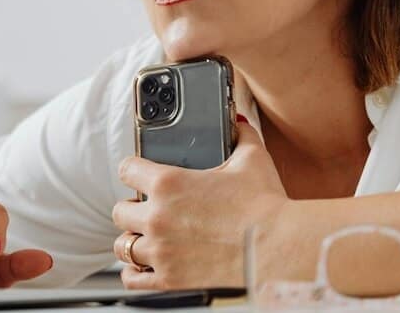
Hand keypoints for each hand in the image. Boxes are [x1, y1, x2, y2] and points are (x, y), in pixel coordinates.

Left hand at [111, 117, 289, 288]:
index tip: (138, 173)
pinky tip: (143, 265)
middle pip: (120, 210)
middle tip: (149, 209)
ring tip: (147, 237)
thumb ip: (240, 135)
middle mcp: (157, 217)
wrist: (278, 249)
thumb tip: (237, 122)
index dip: (132, 169)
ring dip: (133, 239)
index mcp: (168, 183)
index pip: (126, 169)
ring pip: (123, 245)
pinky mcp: (170, 278)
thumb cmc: (265, 205)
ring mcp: (161, 249)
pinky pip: (133, 278)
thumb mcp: (252, 160)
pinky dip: (134, 271)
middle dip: (133, 208)